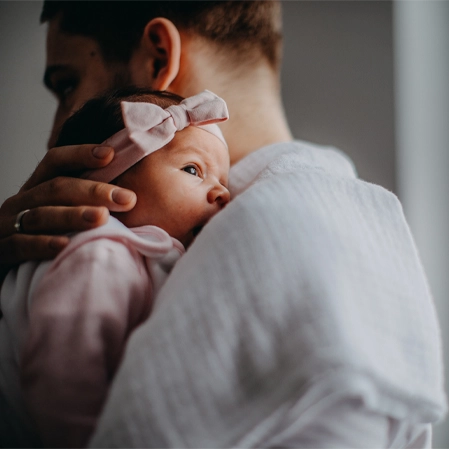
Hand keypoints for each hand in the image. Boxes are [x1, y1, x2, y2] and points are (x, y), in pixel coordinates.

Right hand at [0, 144, 136, 282]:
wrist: (3, 269)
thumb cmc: (43, 240)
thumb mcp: (61, 217)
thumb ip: (85, 205)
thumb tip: (130, 198)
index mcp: (36, 189)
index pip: (55, 161)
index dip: (81, 154)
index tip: (111, 154)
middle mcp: (20, 202)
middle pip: (56, 188)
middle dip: (94, 191)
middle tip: (127, 199)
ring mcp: (6, 225)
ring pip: (41, 215)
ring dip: (73, 215)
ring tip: (102, 218)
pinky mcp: (0, 251)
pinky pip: (20, 245)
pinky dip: (43, 244)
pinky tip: (65, 245)